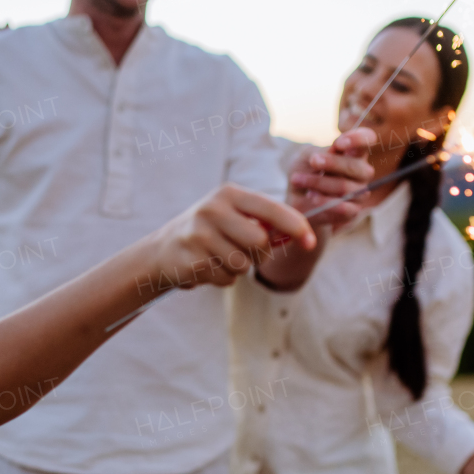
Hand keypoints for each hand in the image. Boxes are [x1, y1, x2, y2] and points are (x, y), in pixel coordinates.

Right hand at [149, 184, 313, 288]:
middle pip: (259, 242)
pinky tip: (206, 267)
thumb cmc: (209, 232)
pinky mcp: (191, 260)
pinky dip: (222, 279)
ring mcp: (199, 235)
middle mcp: (213, 210)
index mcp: (228, 194)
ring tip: (219, 258)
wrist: (162, 250)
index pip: (272, 209)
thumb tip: (302, 235)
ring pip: (243, 264)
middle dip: (259, 255)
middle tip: (244, 252)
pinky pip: (225, 279)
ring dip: (238, 269)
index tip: (311, 242)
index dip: (296, 226)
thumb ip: (264, 223)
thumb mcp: (233, 216)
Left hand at [286, 129, 376, 233]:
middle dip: (331, 163)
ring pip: (345, 187)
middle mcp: (362, 172)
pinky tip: (312, 197)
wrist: (295, 198)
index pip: (367, 139)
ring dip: (319, 183)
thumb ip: (321, 152)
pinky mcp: (352, 212)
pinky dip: (326, 202)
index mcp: (354, 152)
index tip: (338, 144)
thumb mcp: (307, 156)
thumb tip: (334, 151)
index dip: (357, 139)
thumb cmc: (304, 171)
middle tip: (313, 161)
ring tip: (298, 180)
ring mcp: (360, 193)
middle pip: (355, 166)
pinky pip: (345, 208)